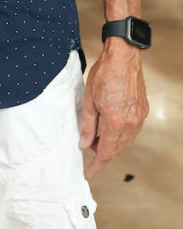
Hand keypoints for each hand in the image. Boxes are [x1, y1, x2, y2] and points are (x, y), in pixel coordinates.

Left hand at [79, 38, 148, 175]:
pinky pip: (132, 131)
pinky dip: (121, 134)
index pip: (106, 151)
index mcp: (114, 121)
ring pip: (126, 141)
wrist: (124, 57)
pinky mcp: (143, 111)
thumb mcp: (88, 100)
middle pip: (117, 149)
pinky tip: (111, 127)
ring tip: (97, 135)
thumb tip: (84, 143)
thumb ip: (87, 125)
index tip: (91, 171)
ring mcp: (139, 117)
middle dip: (103, 152)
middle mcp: (130, 122)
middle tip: (89, 145)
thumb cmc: (105, 74)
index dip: (98, 164)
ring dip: (112, 144)